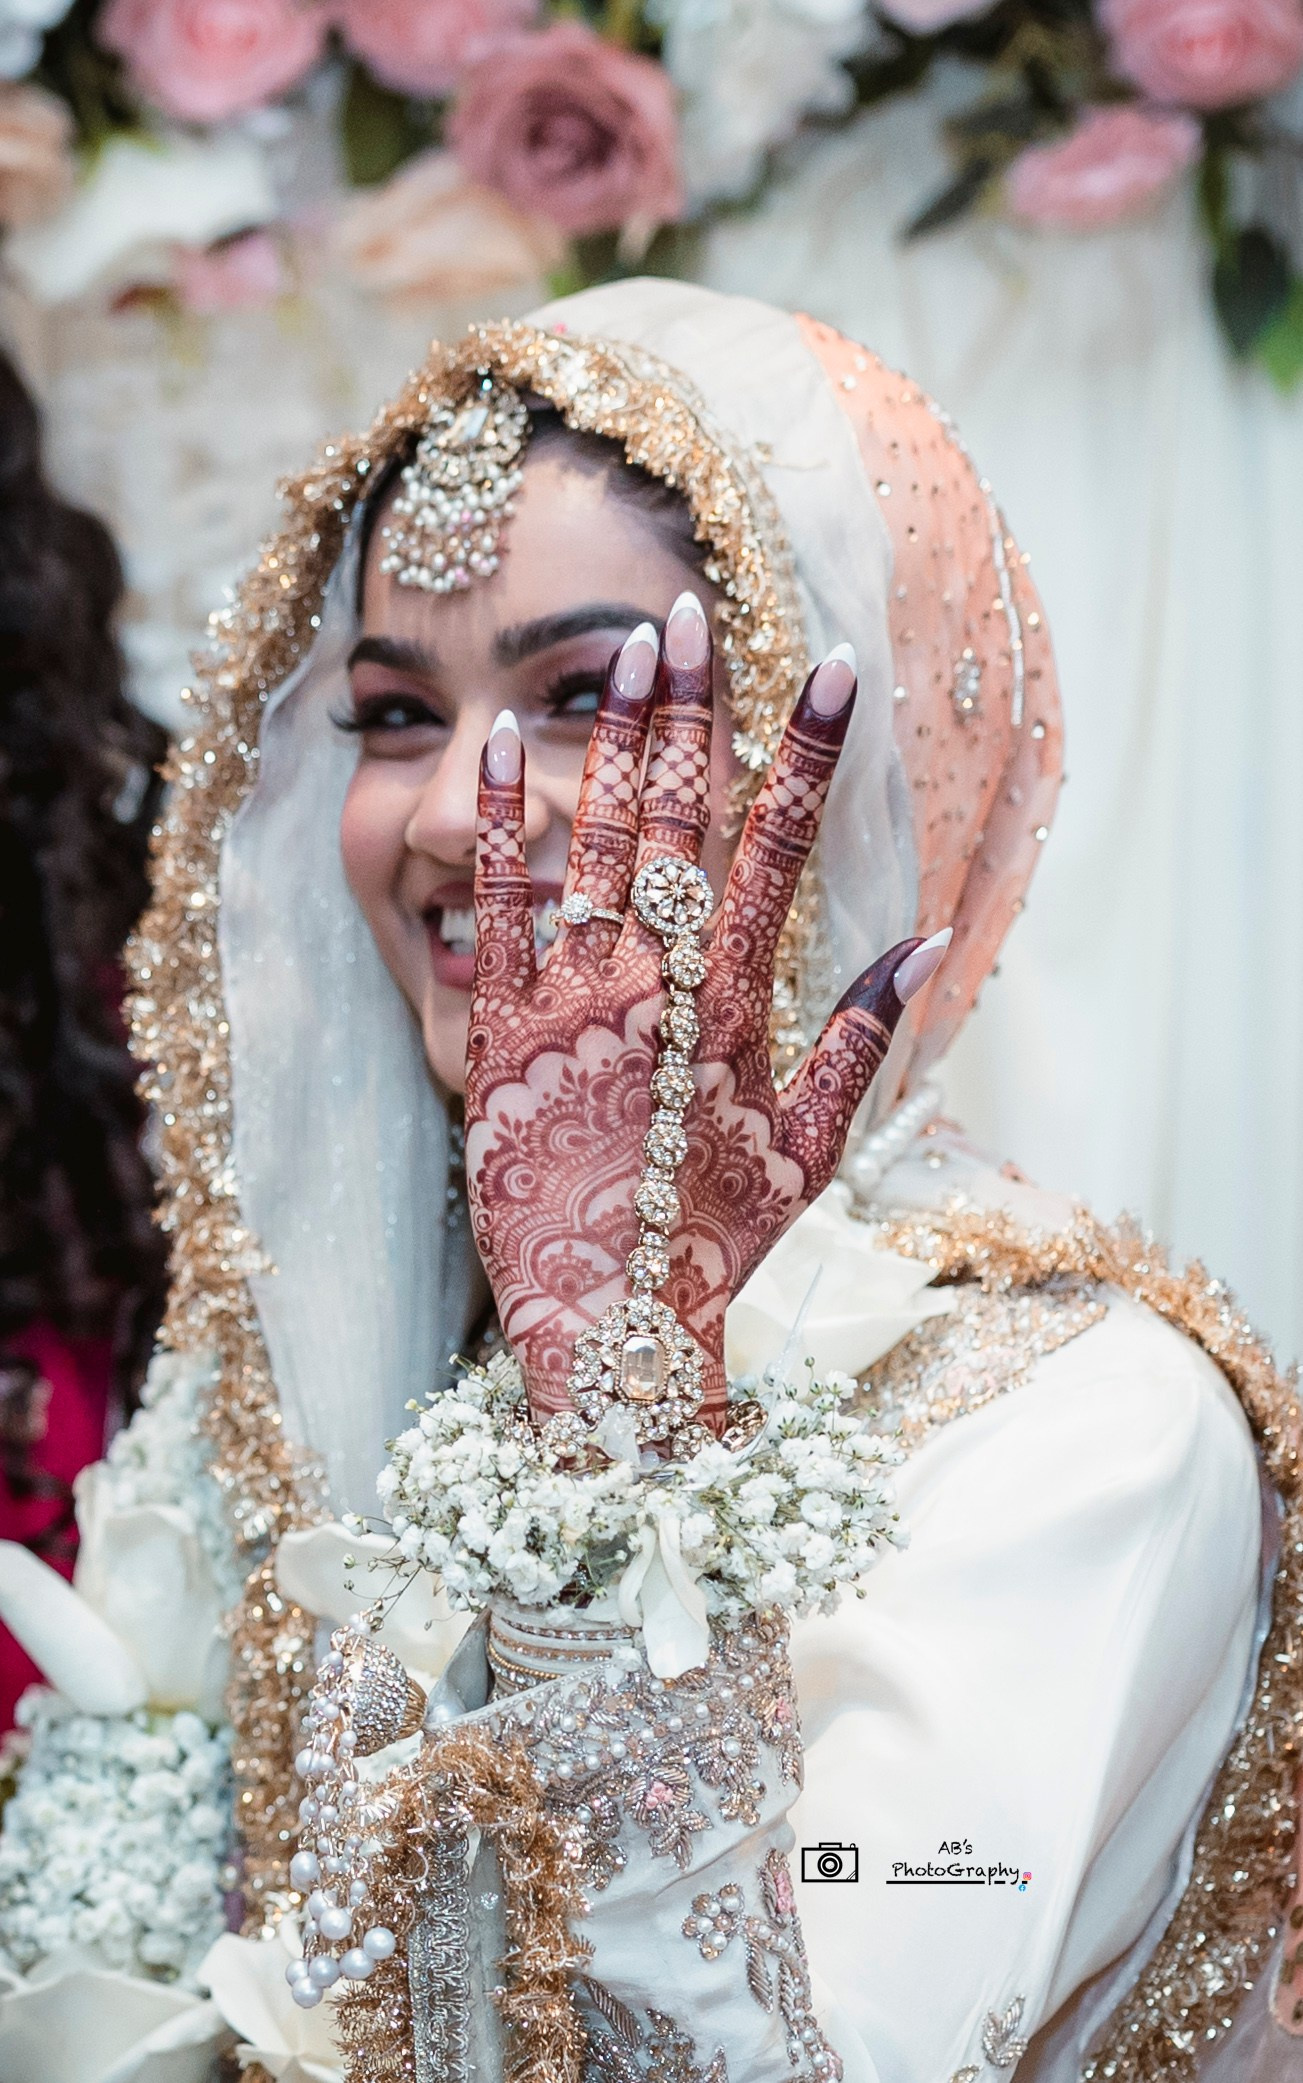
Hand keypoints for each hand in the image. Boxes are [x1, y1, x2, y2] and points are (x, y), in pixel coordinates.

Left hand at [464, 592, 947, 1427]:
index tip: (836, 667)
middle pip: (685, 816)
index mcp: (743, 1005)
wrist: (606, 1319)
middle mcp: (663, 983)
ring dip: (613, 736)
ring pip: (599, 839)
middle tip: (697, 609)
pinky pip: (496, 907)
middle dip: (697, 706)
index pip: (786, 849)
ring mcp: (576, 1000)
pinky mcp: (501, 1030)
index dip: (812, 753)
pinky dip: (496, 825)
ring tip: (627, 647)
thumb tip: (932, 939)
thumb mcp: (813, 1149)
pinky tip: (495, 750)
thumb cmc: (714, 1241)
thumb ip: (867, 1036)